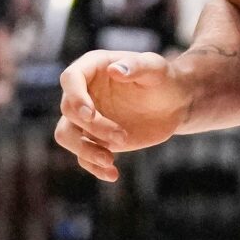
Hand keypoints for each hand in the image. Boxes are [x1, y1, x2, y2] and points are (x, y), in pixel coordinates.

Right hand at [55, 48, 190, 182]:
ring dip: (84, 150)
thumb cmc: (163, 79)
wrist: (174, 104)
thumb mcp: (156, 67)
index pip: (70, 79)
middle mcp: (83, 92)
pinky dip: (94, 167)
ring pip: (66, 135)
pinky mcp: (95, 139)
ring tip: (109, 160)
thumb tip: (114, 70)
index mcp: (92, 68)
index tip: (90, 115)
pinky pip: (83, 156)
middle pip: (69, 111)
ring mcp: (86, 118)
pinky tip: (113, 174)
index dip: (75, 97)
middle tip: (122, 136)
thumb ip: (137, 65)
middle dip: (92, 127)